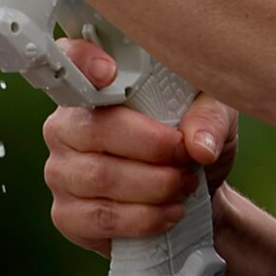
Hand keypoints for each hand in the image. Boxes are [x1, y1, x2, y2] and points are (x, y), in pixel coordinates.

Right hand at [42, 38, 239, 256]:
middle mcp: (66, 124)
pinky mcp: (67, 215)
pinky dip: (143, 218)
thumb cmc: (191, 140)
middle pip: (96, 129)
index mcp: (94, 87)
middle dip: (151, 147)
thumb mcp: (214, 115)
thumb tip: (198, 143)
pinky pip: (99, 218)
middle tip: (186, 157)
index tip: (110, 73)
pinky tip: (169, 213)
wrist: (192, 196)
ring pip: (100, 177)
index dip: (83, 62)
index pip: (69, 58)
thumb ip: (210, 117)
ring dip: (153, 186)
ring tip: (185, 185)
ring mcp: (61, 171)